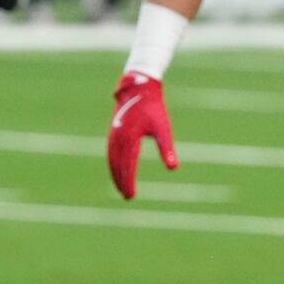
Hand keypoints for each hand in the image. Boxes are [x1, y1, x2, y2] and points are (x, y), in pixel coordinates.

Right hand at [108, 73, 177, 199]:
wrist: (139, 87)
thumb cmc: (154, 109)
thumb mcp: (163, 129)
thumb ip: (166, 148)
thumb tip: (173, 167)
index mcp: (129, 137)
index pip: (128, 164)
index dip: (129, 180)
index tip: (131, 195)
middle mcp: (118, 136)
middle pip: (117, 164)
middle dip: (121, 181)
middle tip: (127, 196)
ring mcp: (113, 133)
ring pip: (112, 158)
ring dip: (115, 173)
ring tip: (120, 187)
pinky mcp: (114, 130)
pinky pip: (110, 151)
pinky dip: (112, 162)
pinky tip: (116, 169)